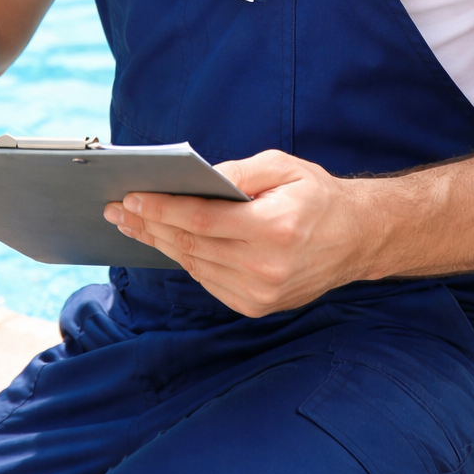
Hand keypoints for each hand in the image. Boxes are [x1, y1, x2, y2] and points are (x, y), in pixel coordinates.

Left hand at [104, 149, 365, 316]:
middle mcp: (267, 267)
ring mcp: (261, 293)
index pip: (203, 221)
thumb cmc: (317, 195)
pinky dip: (185, 261)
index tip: (132, 197)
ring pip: (195, 266)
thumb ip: (240, 171)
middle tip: (118, 209)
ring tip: (133, 224)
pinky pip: (208, 281)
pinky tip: (166, 243)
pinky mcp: (256, 306)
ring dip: (160, 244)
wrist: (356, 239)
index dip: (163, 209)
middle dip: (150, 225)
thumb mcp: (284, 166)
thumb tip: (197, 179)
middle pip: (192, 246)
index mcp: (275, 228)